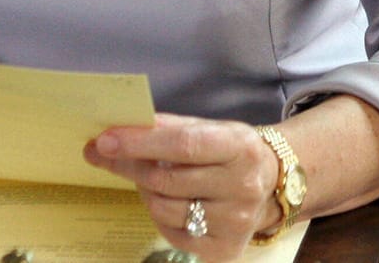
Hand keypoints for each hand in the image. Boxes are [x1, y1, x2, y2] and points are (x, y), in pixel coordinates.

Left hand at [85, 113, 280, 262]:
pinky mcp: (223, 249)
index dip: (141, 143)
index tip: (105, 141)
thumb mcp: (210, 129)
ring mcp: (235, 222)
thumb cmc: (230, 153)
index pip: (184, 145)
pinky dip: (160, 215)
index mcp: (241, 148)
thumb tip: (113, 135)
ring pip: (164, 209)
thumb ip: (167, 128)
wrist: (272, 186)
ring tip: (155, 180)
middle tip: (109, 154)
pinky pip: (171, 233)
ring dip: (147, 191)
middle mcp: (243, 186)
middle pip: (168, 180)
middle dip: (130, 166)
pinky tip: (172, 201)